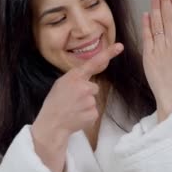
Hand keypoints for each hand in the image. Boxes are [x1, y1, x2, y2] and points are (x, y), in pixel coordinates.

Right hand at [31, 42, 123, 171]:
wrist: (51, 124)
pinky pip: (93, 111)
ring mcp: (89, 101)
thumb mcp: (60, 84)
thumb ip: (75, 78)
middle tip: (71, 101)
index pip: (93, 62)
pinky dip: (87, 115)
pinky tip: (77, 116)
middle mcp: (84, 87)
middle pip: (93, 87)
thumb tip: (86, 80)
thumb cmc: (54, 103)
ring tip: (72, 109)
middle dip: (85, 94)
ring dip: (85, 105)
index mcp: (74, 77)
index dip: (108, 53)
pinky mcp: (93, 113)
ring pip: (93, 100)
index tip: (120, 46)